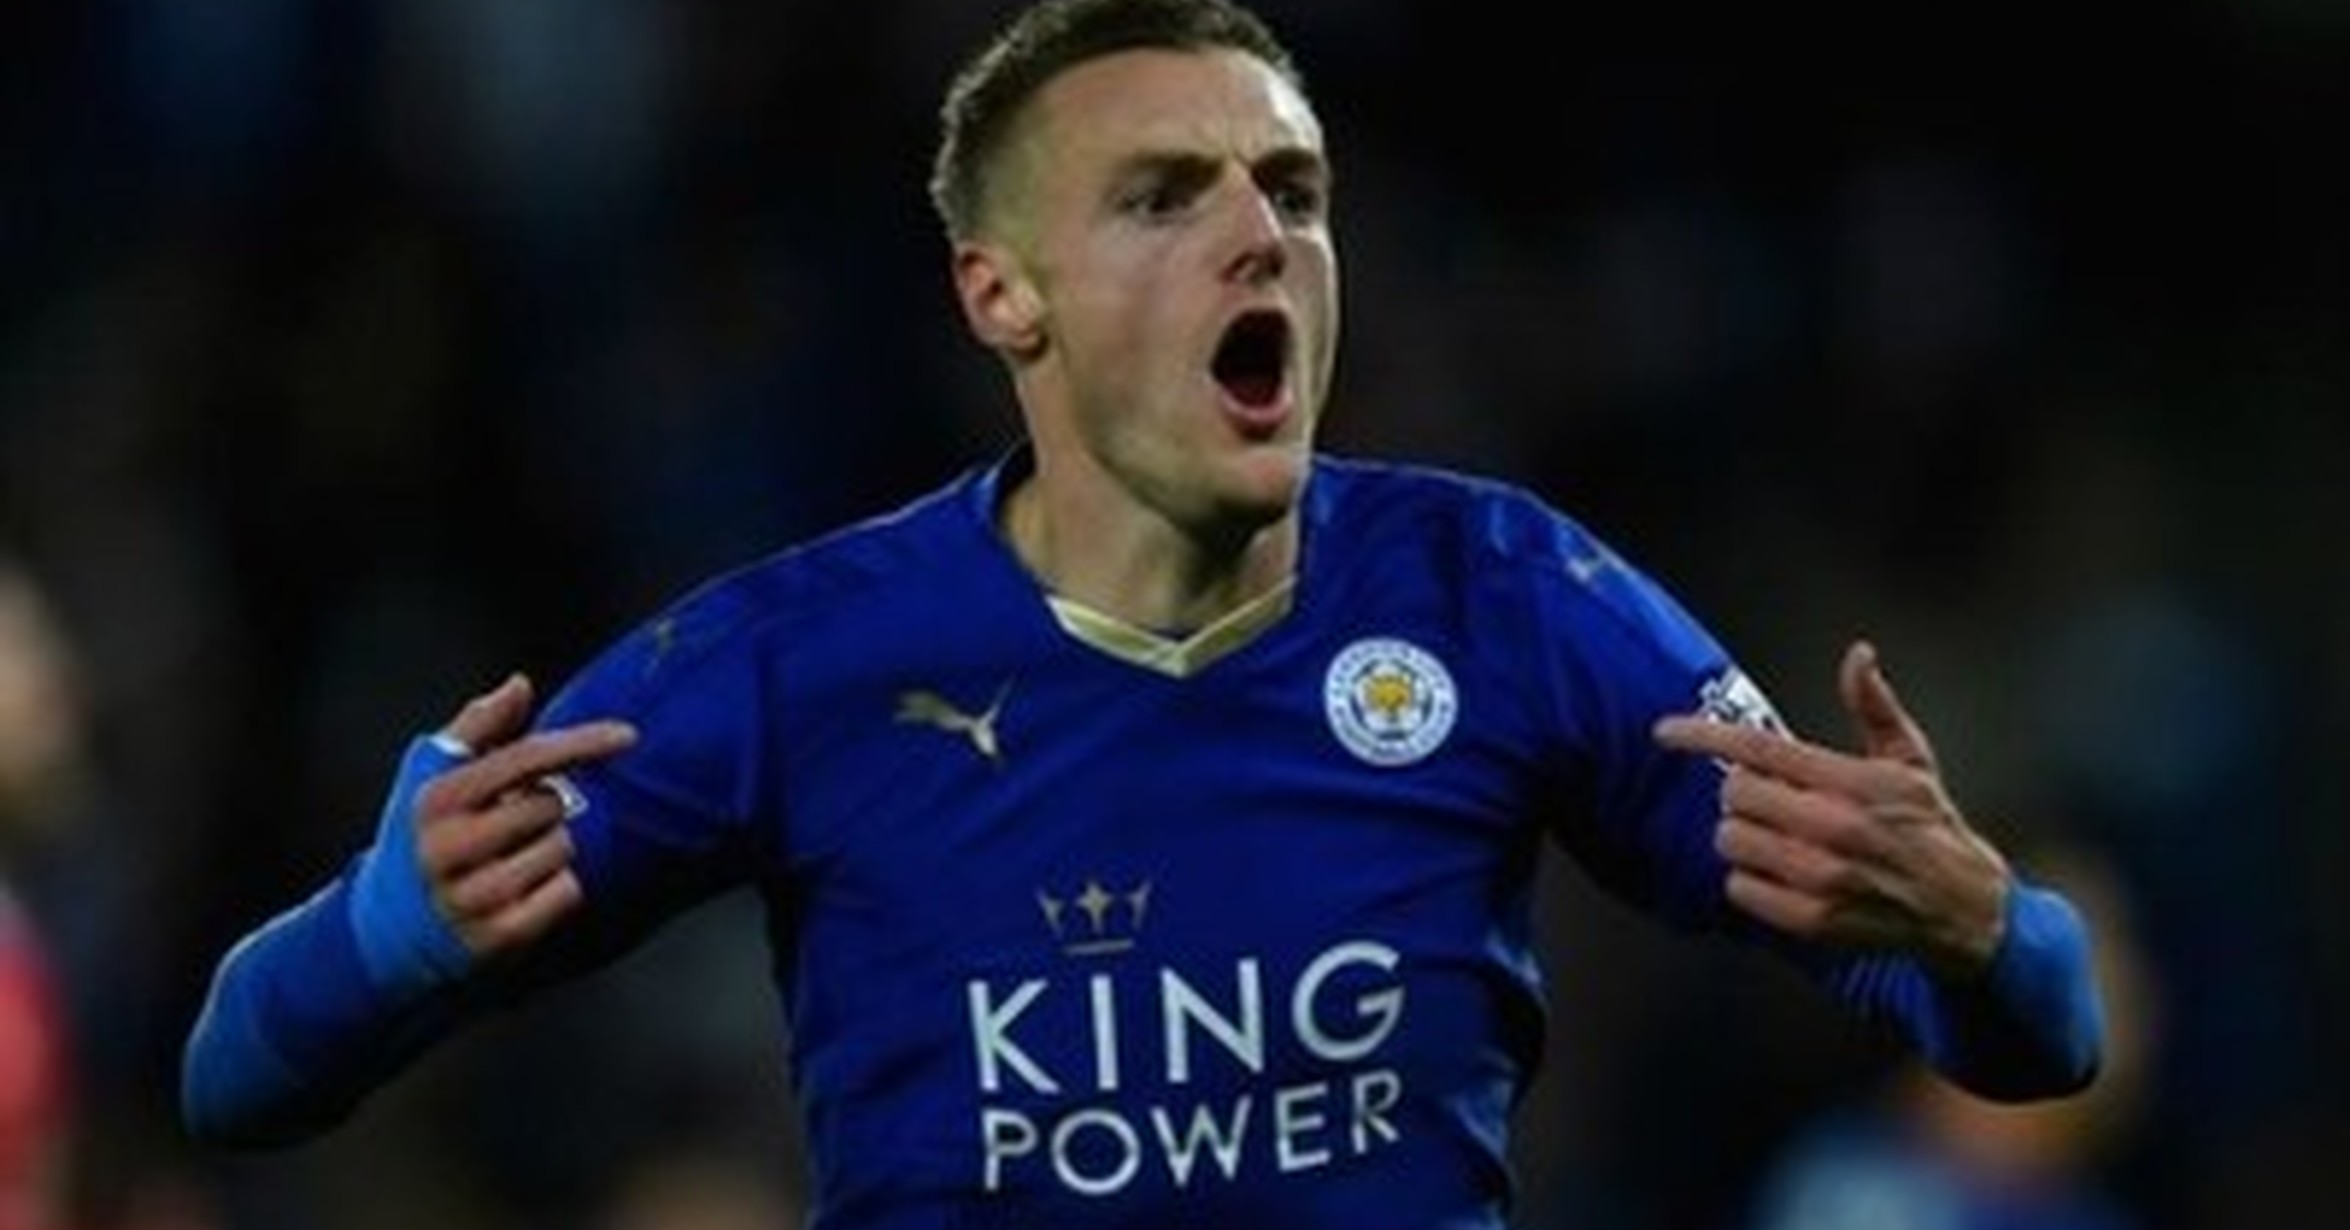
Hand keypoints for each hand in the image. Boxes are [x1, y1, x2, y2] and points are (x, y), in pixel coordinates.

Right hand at [414, 674, 636, 959]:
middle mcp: (450, 847)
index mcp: (438, 799)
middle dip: (544, 810)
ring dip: (551, 851)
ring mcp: (473, 895)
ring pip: (563, 849)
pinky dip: (559, 889)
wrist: (385, 929)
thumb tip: (519, 685)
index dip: (581, 742)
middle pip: (551, 805)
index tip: (628, 735)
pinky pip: (568, 893)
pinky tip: (523, 892)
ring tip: (510, 860)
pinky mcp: (498, 936)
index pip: (525, 758)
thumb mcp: (432, 776)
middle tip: (509, 826)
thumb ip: (478, 726)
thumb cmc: (425, 837)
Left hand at [1653, 641, 2009, 978]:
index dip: (1702, 736)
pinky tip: (1779, 873)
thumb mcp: (1910, 757)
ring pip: (1730, 841)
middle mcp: (1832, 828)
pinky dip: (1749, 879)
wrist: (1961, 907)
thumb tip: (1858, 655)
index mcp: (1850, 781)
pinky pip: (1738, 888)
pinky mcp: (1810, 919)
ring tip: (1776, 836)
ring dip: (1743, 835)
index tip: (1664, 732)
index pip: (1758, 749)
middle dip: (1742, 791)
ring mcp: (1819, 877)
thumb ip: (1874, 705)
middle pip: (1734, 794)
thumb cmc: (1928, 823)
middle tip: (1769, 798)